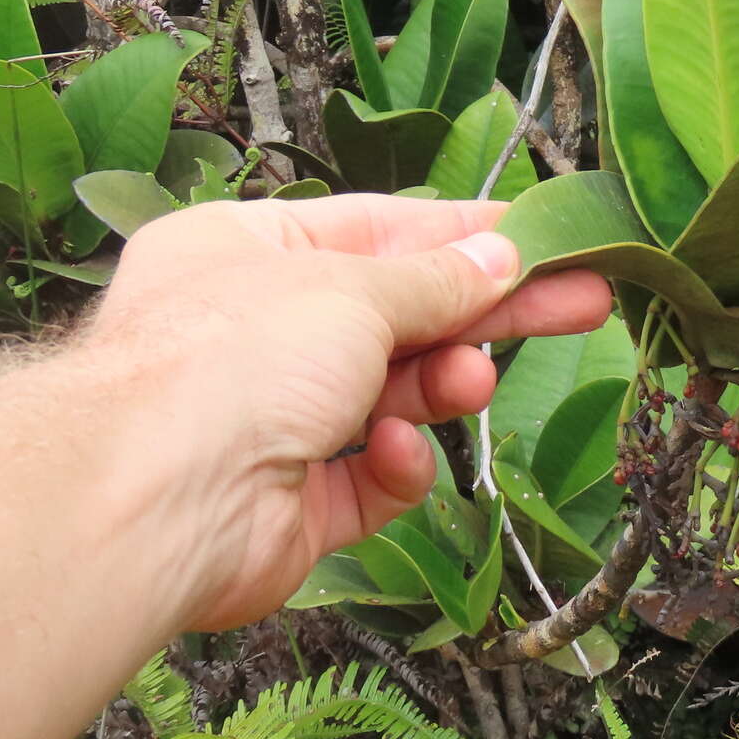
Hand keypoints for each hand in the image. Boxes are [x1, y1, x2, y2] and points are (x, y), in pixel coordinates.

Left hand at [82, 194, 610, 628]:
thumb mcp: (352, 287)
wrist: (154, 498)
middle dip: (488, 311)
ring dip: (442, 387)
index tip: (546, 241)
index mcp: (249, 252)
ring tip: (476, 383)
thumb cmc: (233, 356)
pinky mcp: (293, 506)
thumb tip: (501, 257)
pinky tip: (397, 449)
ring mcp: (274, 422)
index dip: (464, 237)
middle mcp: (257, 332)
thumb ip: (436, 281)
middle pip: (398, 316)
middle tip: (584, 303)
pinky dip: (395, 463)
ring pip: (393, 397)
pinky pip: (370, 478)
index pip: (377, 231)